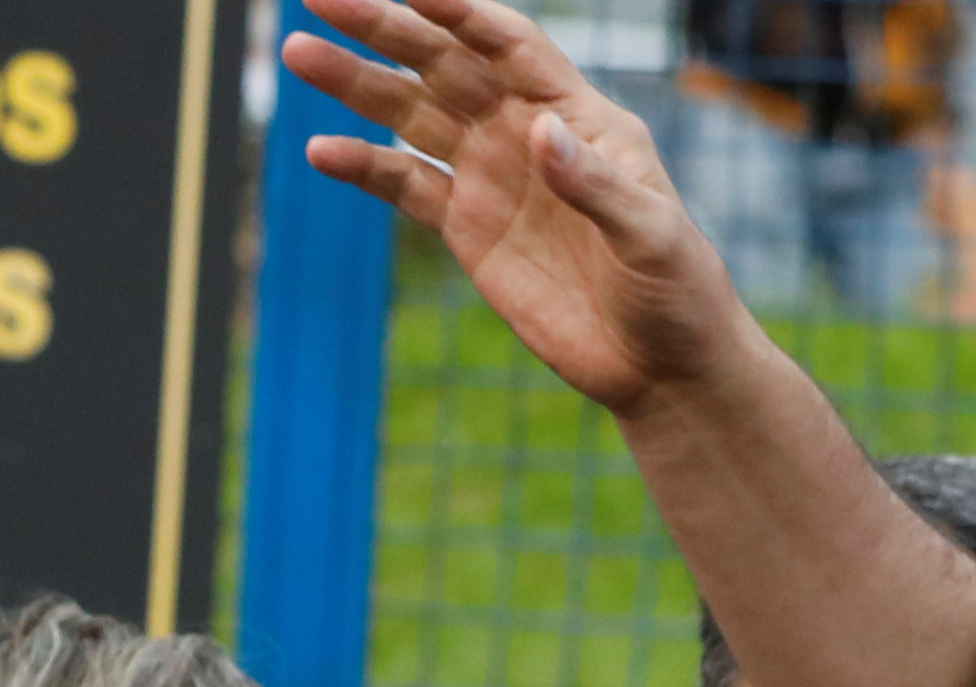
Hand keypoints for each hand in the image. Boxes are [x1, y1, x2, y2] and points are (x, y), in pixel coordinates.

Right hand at [282, 0, 745, 420]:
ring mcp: (492, 176)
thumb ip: (596, 183)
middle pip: (444, 62)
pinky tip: (321, 152)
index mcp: (576, 114)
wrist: (657, 362)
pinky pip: (405, 186)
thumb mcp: (651, 234)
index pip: (508, 42)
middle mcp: (526, 131)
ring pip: (412, 114)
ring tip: (300, 55)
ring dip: (357, 84)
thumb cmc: (675, 288)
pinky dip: (363, 168)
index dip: (459, 9)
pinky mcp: (468, 228)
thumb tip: (542, 131)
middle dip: (386, 27)